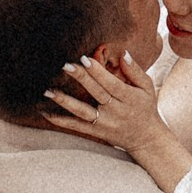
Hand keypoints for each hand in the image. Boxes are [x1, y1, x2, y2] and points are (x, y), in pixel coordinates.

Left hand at [43, 52, 163, 157]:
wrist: (146, 139)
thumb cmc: (145, 108)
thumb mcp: (146, 88)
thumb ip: (135, 70)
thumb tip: (123, 53)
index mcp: (129, 98)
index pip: (111, 84)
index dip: (98, 72)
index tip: (85, 59)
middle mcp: (116, 112)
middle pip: (96, 94)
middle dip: (81, 79)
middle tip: (66, 65)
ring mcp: (105, 123)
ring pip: (83, 112)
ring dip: (65, 101)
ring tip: (48, 91)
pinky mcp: (96, 132)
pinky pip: (76, 126)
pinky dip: (60, 120)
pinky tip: (45, 112)